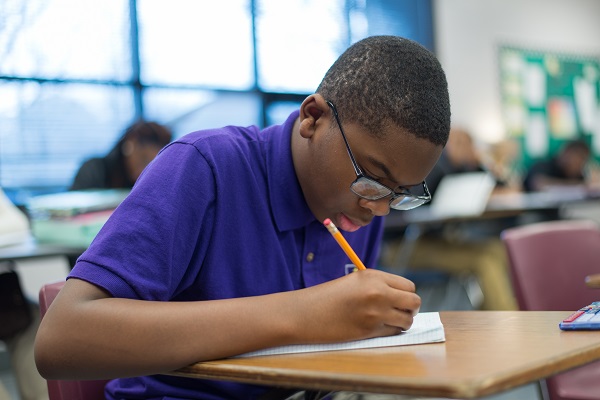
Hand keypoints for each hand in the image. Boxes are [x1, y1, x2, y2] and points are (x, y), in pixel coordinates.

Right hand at [291, 269, 420, 343]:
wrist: (306, 313)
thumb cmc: (329, 296)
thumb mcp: (355, 281)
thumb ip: (379, 285)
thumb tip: (403, 297)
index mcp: (374, 276)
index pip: (409, 286)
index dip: (406, 294)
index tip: (400, 299)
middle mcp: (378, 293)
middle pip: (414, 302)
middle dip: (411, 308)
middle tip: (402, 311)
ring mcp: (375, 313)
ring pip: (407, 320)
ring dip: (402, 322)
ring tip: (390, 320)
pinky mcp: (369, 331)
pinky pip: (393, 332)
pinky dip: (390, 331)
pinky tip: (378, 327)